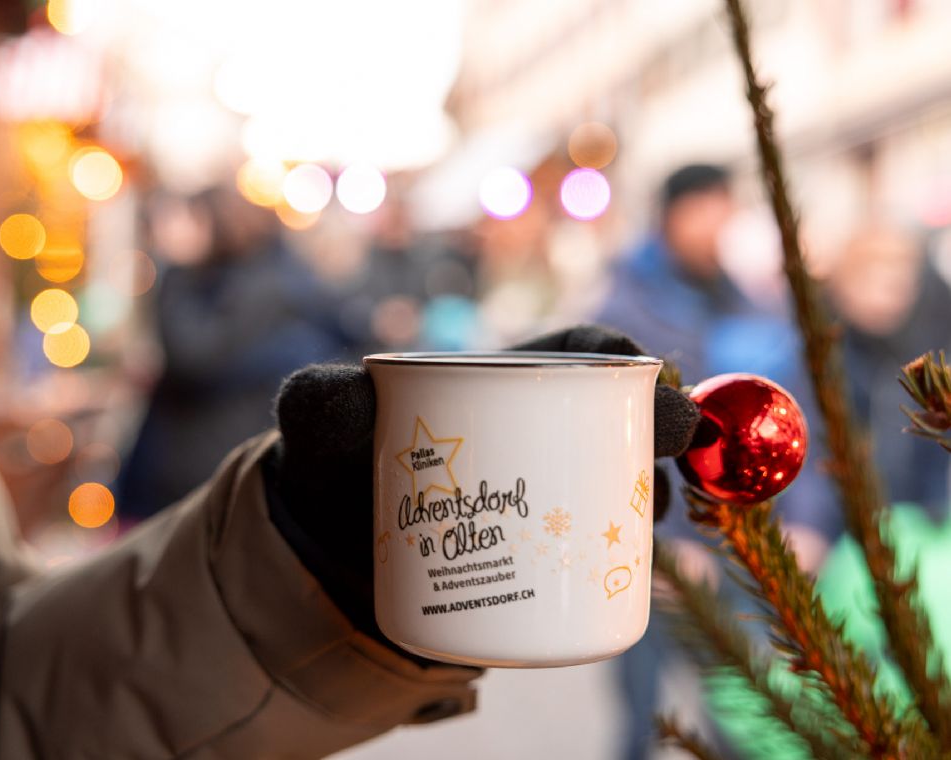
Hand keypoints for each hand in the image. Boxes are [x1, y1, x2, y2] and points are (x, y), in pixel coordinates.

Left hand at [263, 325, 699, 638]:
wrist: (326, 546)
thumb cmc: (332, 464)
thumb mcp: (320, 427)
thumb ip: (318, 403)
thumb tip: (352, 396)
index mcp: (493, 385)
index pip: (568, 354)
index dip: (610, 355)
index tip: (638, 368)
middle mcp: (528, 434)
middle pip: (605, 421)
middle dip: (647, 425)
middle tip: (666, 445)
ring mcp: (538, 494)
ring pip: (607, 482)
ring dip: (641, 490)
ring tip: (650, 511)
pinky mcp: (535, 552)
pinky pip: (588, 545)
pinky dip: (614, 552)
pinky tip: (624, 571)